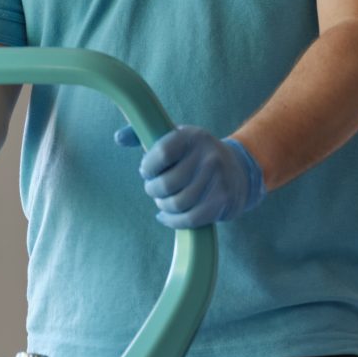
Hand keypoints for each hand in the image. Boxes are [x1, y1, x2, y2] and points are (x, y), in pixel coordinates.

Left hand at [116, 124, 266, 229]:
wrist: (239, 171)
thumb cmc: (195, 155)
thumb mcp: (175, 138)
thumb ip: (145, 135)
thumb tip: (119, 138)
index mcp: (191, 136)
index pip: (160, 154)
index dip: (148, 168)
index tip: (148, 172)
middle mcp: (207, 155)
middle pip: (166, 184)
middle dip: (154, 190)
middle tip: (155, 190)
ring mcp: (217, 178)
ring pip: (177, 203)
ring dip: (164, 206)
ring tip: (164, 201)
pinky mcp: (223, 200)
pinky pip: (190, 218)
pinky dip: (173, 221)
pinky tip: (167, 217)